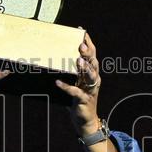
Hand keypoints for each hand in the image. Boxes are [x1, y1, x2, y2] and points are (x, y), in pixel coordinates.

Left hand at [54, 33, 116, 151]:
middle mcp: (93, 80)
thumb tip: (60, 56)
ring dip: (84, 68)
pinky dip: (67, 87)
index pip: (92, 54)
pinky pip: (76, 92)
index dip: (88, 42)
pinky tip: (58, 82)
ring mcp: (90, 90)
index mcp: (92, 73)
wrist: (85, 121)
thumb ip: (73, 71)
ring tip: (77, 61)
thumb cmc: (79, 100)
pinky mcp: (84, 100)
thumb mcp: (77, 83)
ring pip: (90, 77)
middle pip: (93, 63)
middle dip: (88, 53)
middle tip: (81, 44)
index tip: (82, 31)